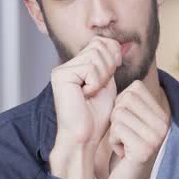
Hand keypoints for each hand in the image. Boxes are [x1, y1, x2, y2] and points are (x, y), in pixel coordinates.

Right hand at [48, 37, 119, 178]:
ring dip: (102, 76)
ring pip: (96, 54)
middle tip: (99, 88)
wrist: (84, 137)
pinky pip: (90, 68)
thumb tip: (118, 43)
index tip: (111, 76)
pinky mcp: (61, 75)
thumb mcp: (108, 83)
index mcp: (77, 65)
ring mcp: (61, 69)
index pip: (100, 42)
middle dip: (108, 67)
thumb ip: (110, 63)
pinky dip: (95, 83)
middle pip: (99, 45)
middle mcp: (66, 65)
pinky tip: (86, 95)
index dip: (113, 55)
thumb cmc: (96, 116)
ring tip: (92, 93)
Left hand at [105, 80, 169, 178]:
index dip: (120, 105)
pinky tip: (123, 154)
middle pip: (125, 98)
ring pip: (119, 113)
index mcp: (161, 114)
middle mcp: (163, 123)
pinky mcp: (145, 148)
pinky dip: (113, 142)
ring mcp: (156, 136)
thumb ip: (128, 100)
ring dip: (114, 131)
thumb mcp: (127, 121)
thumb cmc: (123, 152)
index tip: (126, 126)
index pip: (134, 88)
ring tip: (123, 146)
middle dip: (116, 118)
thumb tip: (119, 63)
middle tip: (123, 137)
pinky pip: (117, 129)